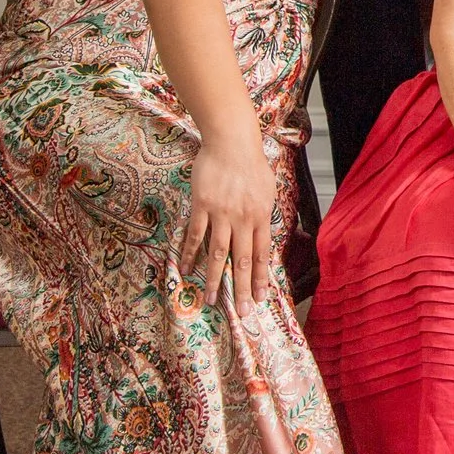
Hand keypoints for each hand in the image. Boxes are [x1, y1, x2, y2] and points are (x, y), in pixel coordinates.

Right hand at [183, 133, 275, 308]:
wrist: (232, 142)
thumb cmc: (251, 164)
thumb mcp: (267, 190)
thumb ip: (263, 214)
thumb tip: (264, 235)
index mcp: (261, 216)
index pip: (263, 254)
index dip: (261, 277)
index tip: (261, 297)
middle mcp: (243, 219)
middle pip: (243, 260)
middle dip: (243, 288)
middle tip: (242, 311)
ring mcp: (222, 214)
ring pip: (219, 253)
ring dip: (216, 279)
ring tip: (213, 300)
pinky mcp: (201, 206)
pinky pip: (195, 235)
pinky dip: (189, 254)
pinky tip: (186, 270)